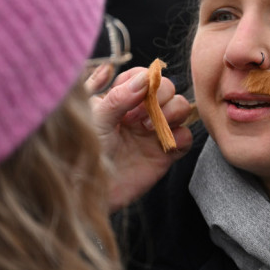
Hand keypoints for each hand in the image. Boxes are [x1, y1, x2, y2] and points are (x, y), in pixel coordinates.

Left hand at [89, 67, 192, 211]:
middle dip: (160, 97)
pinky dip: (181, 137)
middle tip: (139, 118)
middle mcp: (139, 112)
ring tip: (149, 130)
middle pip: (167, 88)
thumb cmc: (84, 154)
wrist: (89, 193)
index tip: (135, 96)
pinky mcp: (165, 153)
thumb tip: (145, 80)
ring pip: (181, 107)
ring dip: (172, 113)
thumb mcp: (96, 120)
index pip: (143, 76)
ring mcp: (154, 132)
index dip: (145, 81)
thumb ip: (119, 97)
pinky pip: (186, 137)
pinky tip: (164, 144)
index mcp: (120, 99)